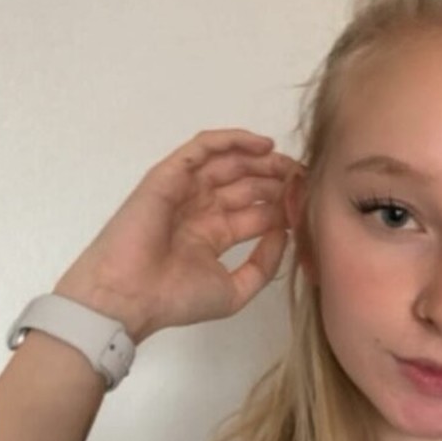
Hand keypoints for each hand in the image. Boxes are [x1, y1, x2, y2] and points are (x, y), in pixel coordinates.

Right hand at [54, 129, 293, 340]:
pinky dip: (232, 140)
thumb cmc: (174, 299)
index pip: (256, 211)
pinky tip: (262, 145)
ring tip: (288, 161)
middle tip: (305, 177)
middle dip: (277, 179)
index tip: (312, 202)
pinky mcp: (168, 176)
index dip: (284, 204)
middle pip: (246, 184)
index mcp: (212, 235)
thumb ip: (263, 264)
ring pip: (228, 163)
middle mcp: (200, 210)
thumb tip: (285, 233)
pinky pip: (203, 148)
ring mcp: (184, 191)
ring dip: (260, 159)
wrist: (129, 297)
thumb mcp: (235, 290)